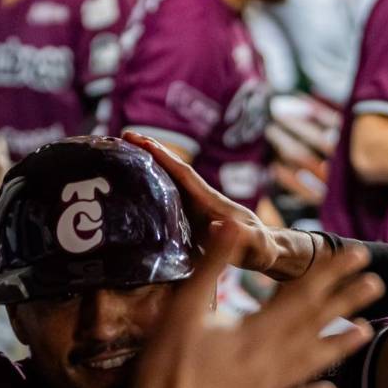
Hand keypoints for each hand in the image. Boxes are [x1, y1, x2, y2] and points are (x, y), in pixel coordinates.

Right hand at [122, 131, 291, 276]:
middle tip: (123, 136)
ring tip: (120, 155)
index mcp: (212, 201)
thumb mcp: (256, 245)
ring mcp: (196, 209)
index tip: (141, 140)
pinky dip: (151, 189)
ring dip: (146, 168)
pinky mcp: (192, 220)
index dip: (164, 157)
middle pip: (171, 171)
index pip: (184, 174)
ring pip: (167, 183)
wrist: (266, 252)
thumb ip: (242, 237)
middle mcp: (201, 200)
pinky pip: (167, 201)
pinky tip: (133, 189)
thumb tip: (218, 226)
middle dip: (149, 153)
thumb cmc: (262, 249)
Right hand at [134, 223, 383, 387]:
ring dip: (339, 346)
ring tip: (366, 332)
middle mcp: (271, 361)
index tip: (359, 255)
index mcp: (257, 332)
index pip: (304, 295)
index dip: (332, 272)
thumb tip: (233, 223)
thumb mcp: (184, 309)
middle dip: (346, 301)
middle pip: (315, 326)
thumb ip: (212, 266)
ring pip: (311, 364)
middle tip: (377, 283)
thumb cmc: (168, 368)